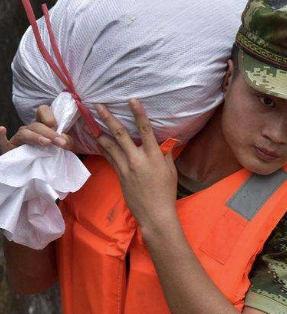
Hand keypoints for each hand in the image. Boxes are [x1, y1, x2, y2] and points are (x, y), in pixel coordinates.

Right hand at [0, 105, 73, 154]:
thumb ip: (67, 142)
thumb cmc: (53, 156)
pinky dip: (0, 136)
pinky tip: (2, 129)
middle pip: (36, 125)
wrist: (40, 171)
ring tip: (46, 143)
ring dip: (36, 137)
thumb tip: (64, 139)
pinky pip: (2, 143)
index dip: (50, 117)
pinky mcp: (9, 150)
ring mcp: (18, 139)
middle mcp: (29, 130)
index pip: (43, 111)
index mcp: (42, 126)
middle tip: (61, 143)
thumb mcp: (63, 148)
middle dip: (50, 133)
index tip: (59, 130)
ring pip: (25, 132)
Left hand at [93, 100, 177, 230]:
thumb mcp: (170, 170)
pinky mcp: (119, 174)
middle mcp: (137, 158)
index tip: (132, 100)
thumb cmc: (166, 191)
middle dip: (108, 118)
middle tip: (98, 106)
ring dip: (99, 132)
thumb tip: (162, 142)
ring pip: (109, 145)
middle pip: (120, 134)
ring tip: (89, 122)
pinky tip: (97, 140)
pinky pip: (109, 157)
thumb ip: (164, 154)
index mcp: (153, 155)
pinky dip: (103, 147)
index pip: (145, 129)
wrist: (154, 212)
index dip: (138, 113)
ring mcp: (126, 167)